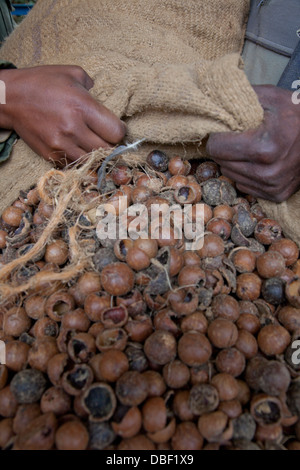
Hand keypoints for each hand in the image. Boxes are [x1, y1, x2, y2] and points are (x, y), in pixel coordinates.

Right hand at [0, 65, 125, 164]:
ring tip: (91, 142)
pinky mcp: (51, 155)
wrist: (10, 98)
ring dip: (95, 154)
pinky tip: (76, 146)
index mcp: (82, 107)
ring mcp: (61, 145)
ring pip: (92, 160)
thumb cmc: (42, 82)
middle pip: (107, 150)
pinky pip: (75, 163)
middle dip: (110, 144)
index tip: (115, 128)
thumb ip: (93, 85)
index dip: (119, 131)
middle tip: (104, 137)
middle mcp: (73, 128)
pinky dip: (79, 158)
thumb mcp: (72, 73)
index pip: (116, 132)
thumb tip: (105, 99)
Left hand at [206, 85, 299, 202]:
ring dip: (234, 161)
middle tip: (240, 137)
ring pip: (230, 175)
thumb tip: (210, 102)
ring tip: (250, 147)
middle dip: (226, 148)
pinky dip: (246, 173)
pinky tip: (259, 161)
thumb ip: (238, 98)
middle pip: (221, 162)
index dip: (217, 135)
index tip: (224, 128)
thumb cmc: (295, 113)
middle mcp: (267, 172)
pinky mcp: (276, 194)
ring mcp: (272, 186)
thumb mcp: (271, 97)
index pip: (216, 148)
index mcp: (263, 148)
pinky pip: (244, 185)